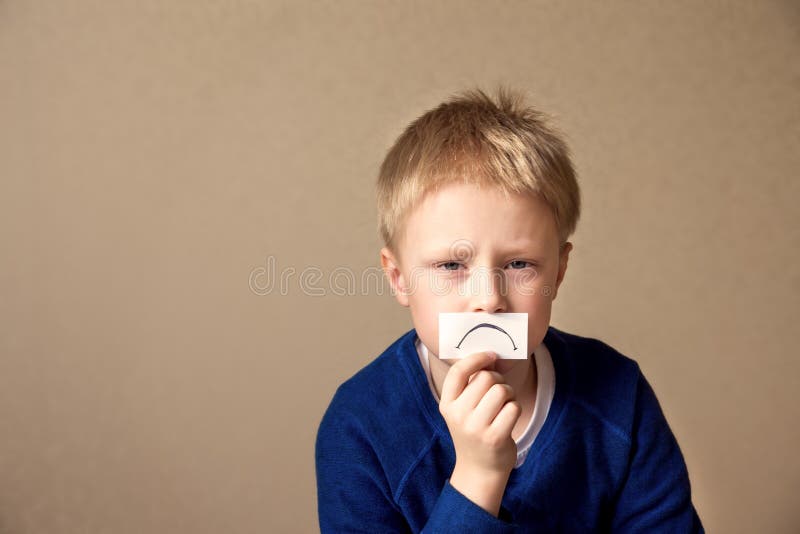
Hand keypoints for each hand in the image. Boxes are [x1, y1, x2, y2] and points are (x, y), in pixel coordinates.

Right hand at [438, 351, 521, 515]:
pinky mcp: (495, 437)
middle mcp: (458, 415)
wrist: (479, 470)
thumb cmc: (474, 431)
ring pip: (501, 390)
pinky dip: (515, 408)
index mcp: (447, 404)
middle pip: (486, 378)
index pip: (458, 372)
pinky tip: (509, 418)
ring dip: (509, 394)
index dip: (476, 358)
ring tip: (505, 405)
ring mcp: (476, 427)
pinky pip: (513, 407)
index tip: (490, 355)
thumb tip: (489, 356)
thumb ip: (469, 386)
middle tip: (499, 392)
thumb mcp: (461, 410)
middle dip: (499, 380)